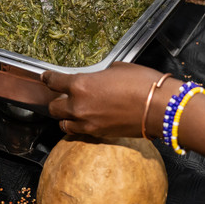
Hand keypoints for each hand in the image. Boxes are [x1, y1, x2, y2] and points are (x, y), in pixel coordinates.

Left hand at [42, 63, 173, 138]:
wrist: (159, 108)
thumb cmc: (142, 83)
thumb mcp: (118, 69)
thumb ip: (101, 75)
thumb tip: (99, 79)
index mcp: (80, 85)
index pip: (54, 82)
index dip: (48, 79)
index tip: (45, 78)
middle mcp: (78, 106)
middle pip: (54, 107)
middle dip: (57, 101)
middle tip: (63, 97)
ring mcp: (87, 123)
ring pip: (64, 123)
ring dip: (66, 117)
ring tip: (73, 112)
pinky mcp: (98, 135)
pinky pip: (79, 132)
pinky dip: (79, 127)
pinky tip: (86, 122)